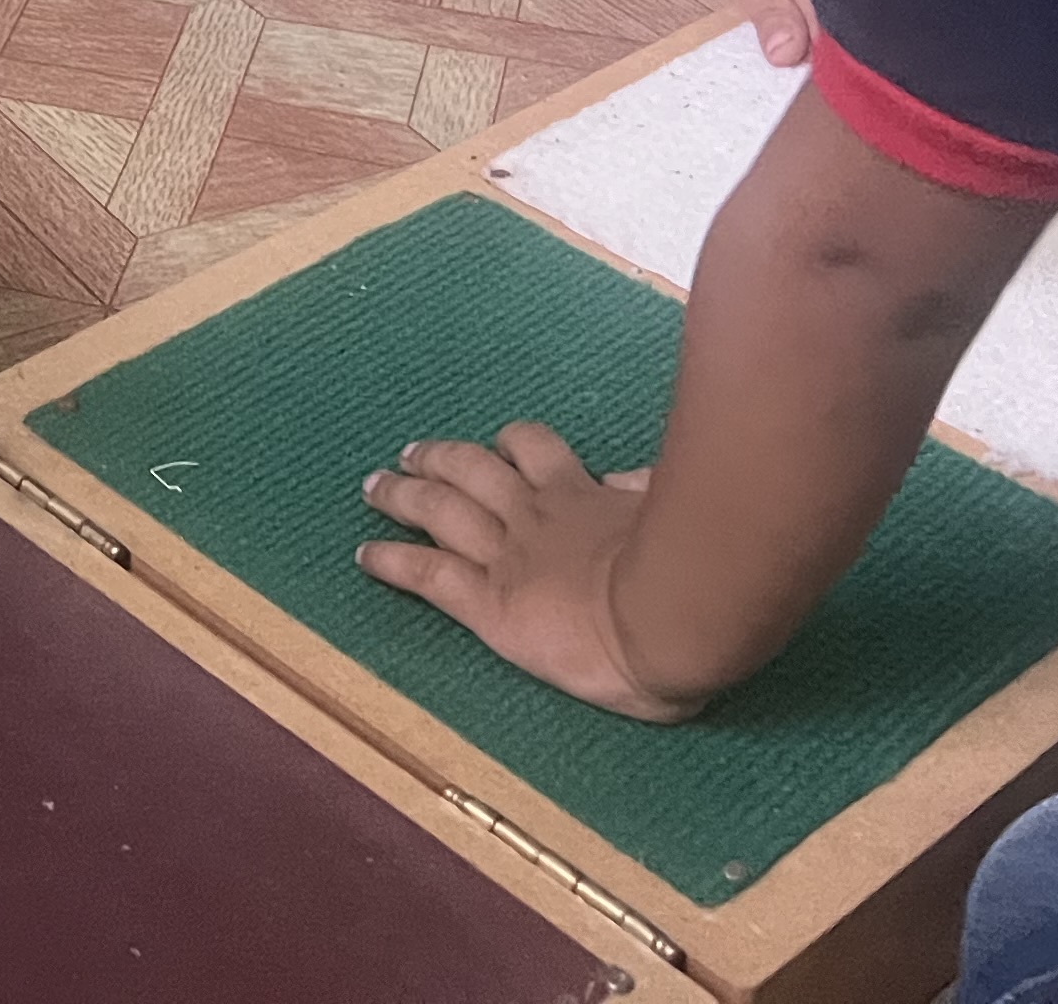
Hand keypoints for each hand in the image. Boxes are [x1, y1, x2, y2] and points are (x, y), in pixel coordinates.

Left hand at [357, 425, 704, 722]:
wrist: (671, 614)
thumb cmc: (693, 573)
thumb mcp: (676, 514)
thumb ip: (651, 494)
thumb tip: (634, 478)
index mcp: (583, 496)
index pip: (537, 452)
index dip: (510, 443)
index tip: (496, 442)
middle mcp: (536, 516)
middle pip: (473, 469)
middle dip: (439, 457)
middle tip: (410, 453)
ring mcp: (508, 556)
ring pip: (440, 509)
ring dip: (403, 494)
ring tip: (375, 485)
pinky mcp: (489, 603)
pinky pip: (428, 574)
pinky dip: (392, 562)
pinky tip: (364, 557)